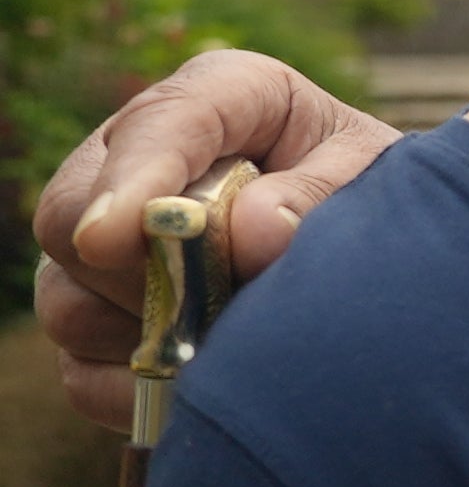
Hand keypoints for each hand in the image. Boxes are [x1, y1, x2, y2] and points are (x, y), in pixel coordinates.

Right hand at [34, 50, 397, 432]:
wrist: (383, 258)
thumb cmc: (378, 200)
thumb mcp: (379, 182)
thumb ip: (323, 197)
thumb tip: (250, 231)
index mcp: (223, 97)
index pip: (158, 124)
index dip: (134, 180)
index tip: (117, 236)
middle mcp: (138, 159)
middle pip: (74, 219)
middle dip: (145, 272)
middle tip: (230, 303)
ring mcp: (104, 246)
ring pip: (68, 303)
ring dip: (149, 334)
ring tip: (238, 338)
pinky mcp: (99, 318)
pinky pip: (81, 371)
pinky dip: (137, 389)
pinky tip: (204, 381)